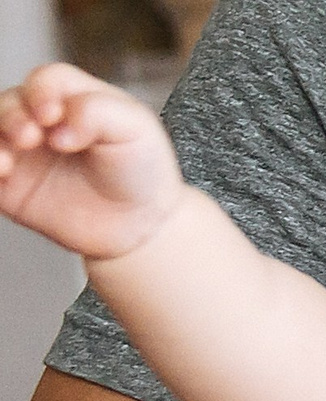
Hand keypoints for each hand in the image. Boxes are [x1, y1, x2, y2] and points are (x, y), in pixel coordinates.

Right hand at [0, 63, 183, 258]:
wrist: (141, 226)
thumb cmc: (142, 170)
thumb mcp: (135, 129)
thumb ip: (98, 112)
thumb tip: (58, 124)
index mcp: (71, 98)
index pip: (45, 81)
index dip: (42, 92)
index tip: (52, 116)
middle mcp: (42, 121)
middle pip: (10, 102)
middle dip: (12, 116)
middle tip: (30, 138)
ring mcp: (23, 151)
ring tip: (8, 163)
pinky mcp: (10, 185)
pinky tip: (2, 174)